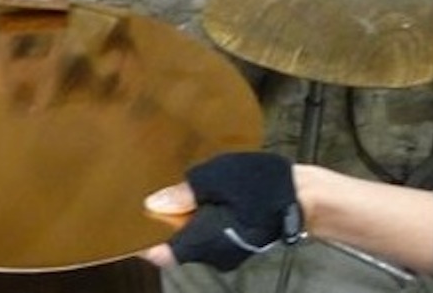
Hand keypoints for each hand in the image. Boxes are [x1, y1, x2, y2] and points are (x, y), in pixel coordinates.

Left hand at [141, 152, 304, 271]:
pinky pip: (208, 231)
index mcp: (204, 240)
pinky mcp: (236, 242)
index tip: (128, 220)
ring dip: (183, 215)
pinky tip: (202, 193)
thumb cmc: (262, 184)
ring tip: (176, 187)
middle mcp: (212, 254)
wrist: (304, 195)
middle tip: (148, 190)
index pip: (162, 252)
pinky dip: (201, 215)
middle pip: (176, 242)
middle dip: (164, 220)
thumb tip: (153, 203)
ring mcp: (226, 250)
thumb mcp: (218, 178)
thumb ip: (185, 192)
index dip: (143, 238)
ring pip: (193, 236)